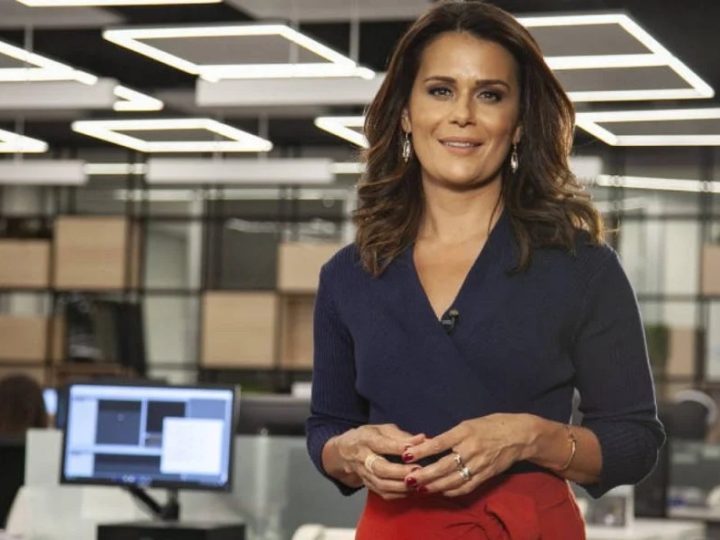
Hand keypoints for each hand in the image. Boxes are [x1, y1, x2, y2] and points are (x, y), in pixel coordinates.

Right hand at [334, 424, 425, 499]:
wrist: (343, 452)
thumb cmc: (367, 437)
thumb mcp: (380, 429)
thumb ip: (400, 435)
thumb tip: (421, 439)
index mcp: (366, 439)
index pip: (382, 444)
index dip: (398, 447)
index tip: (414, 448)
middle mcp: (362, 458)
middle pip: (380, 468)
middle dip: (400, 471)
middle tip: (418, 469)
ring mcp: (364, 474)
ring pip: (381, 484)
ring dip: (401, 486)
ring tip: (417, 482)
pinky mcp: (367, 485)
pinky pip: (383, 493)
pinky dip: (398, 494)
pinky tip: (411, 490)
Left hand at [401, 414, 531, 496]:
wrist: (519, 435)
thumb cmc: (491, 425)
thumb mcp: (468, 424)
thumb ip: (450, 436)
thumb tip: (428, 445)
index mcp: (465, 432)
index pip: (439, 443)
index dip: (422, 451)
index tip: (406, 455)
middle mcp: (471, 449)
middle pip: (444, 465)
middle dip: (424, 474)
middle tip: (408, 479)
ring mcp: (479, 464)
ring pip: (453, 479)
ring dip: (435, 486)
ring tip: (420, 488)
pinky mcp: (486, 475)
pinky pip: (467, 486)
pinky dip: (453, 491)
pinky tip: (441, 491)